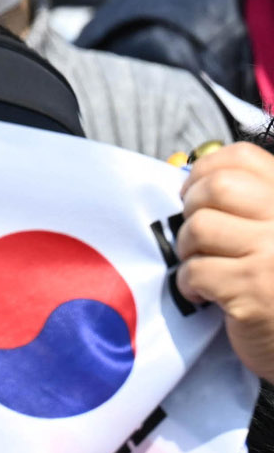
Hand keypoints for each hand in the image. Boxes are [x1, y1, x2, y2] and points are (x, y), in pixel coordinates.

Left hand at [178, 143, 273, 381]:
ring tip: (204, 265)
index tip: (197, 193)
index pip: (243, 157)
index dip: (206, 171)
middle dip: (192, 210)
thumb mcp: (272, 231)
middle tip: (198, 235)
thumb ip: (247, 201)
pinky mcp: (253, 291)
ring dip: (188, 249)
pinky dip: (189, 284)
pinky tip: (206, 294)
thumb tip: (187, 169)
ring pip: (199, 228)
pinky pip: (194, 271)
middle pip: (215, 188)